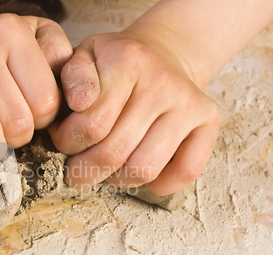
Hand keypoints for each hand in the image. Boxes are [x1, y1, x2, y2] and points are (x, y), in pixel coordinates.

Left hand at [49, 31, 220, 195]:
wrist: (162, 52)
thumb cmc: (115, 63)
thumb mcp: (85, 55)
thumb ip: (71, 76)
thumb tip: (79, 103)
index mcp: (127, 61)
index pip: (90, 126)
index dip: (67, 142)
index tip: (63, 140)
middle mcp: (162, 82)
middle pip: (113, 153)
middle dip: (84, 169)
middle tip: (76, 166)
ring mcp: (188, 104)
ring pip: (144, 169)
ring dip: (116, 179)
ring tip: (106, 167)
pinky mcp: (209, 121)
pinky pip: (184, 172)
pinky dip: (158, 184)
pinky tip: (139, 168)